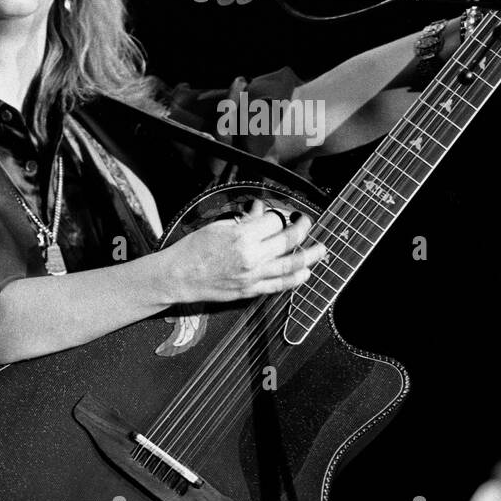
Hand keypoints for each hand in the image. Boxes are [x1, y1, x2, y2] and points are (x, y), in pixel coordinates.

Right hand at [159, 198, 327, 303]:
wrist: (179, 277)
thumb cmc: (193, 250)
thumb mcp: (218, 227)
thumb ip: (244, 220)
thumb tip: (260, 210)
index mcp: (241, 237)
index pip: (273, 221)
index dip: (277, 215)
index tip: (276, 214)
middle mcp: (251, 257)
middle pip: (287, 241)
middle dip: (301, 229)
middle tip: (307, 223)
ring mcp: (252, 276)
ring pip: (289, 266)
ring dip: (309, 257)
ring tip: (321, 250)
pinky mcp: (250, 291)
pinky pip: (278, 286)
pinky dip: (294, 280)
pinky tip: (305, 274)